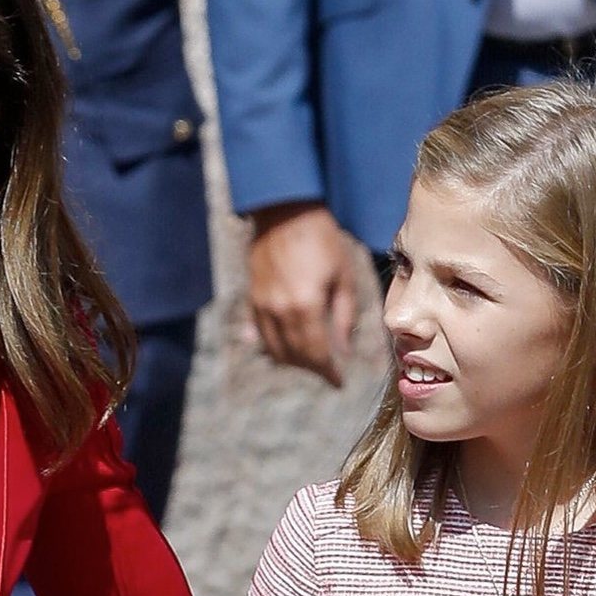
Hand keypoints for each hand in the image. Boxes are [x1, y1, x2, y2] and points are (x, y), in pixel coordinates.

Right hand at [245, 202, 376, 386]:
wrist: (285, 211)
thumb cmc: (322, 239)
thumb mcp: (342, 277)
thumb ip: (343, 317)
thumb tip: (343, 350)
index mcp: (305, 306)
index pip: (316, 353)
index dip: (328, 372)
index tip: (339, 384)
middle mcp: (279, 311)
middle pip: (294, 356)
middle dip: (313, 369)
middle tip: (329, 372)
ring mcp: (261, 306)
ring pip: (274, 349)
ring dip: (293, 362)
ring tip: (311, 361)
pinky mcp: (252, 298)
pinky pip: (261, 335)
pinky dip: (275, 347)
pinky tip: (289, 347)